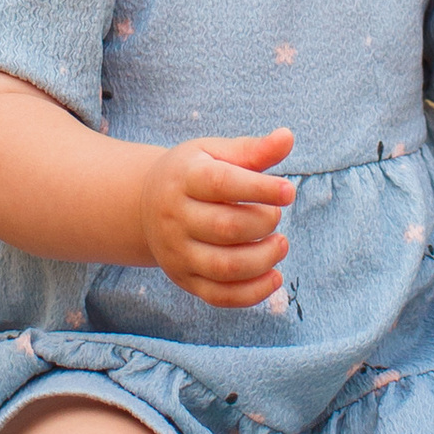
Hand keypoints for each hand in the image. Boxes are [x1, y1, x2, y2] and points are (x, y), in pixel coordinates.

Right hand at [138, 131, 295, 306]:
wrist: (144, 205)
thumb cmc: (193, 173)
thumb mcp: (215, 152)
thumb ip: (252, 150)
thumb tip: (288, 137)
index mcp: (184, 179)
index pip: (221, 184)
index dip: (259, 188)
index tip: (288, 191)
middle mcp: (175, 218)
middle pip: (225, 228)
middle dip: (263, 223)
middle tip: (276, 215)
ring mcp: (177, 253)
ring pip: (224, 268)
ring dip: (263, 259)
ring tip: (280, 244)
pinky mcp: (185, 279)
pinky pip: (219, 296)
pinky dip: (252, 293)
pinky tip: (274, 277)